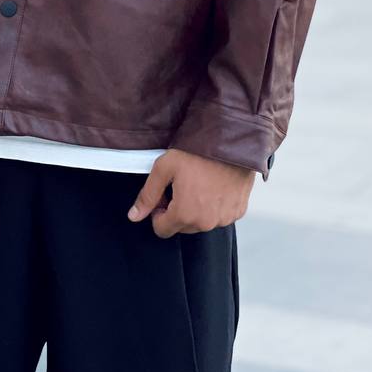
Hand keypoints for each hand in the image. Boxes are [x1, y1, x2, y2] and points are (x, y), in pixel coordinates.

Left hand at [126, 148, 256, 237]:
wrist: (230, 141)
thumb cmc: (196, 152)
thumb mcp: (164, 168)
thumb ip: (147, 195)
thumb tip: (133, 216)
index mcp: (185, 214)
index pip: (162, 230)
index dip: (158, 212)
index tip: (164, 194)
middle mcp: (206, 223)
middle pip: (182, 226)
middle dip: (177, 210)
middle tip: (180, 185)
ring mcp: (224, 218)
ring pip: (201, 222)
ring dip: (197, 209)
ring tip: (199, 183)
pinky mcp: (238, 211)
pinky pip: (220, 216)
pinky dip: (215, 206)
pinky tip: (214, 186)